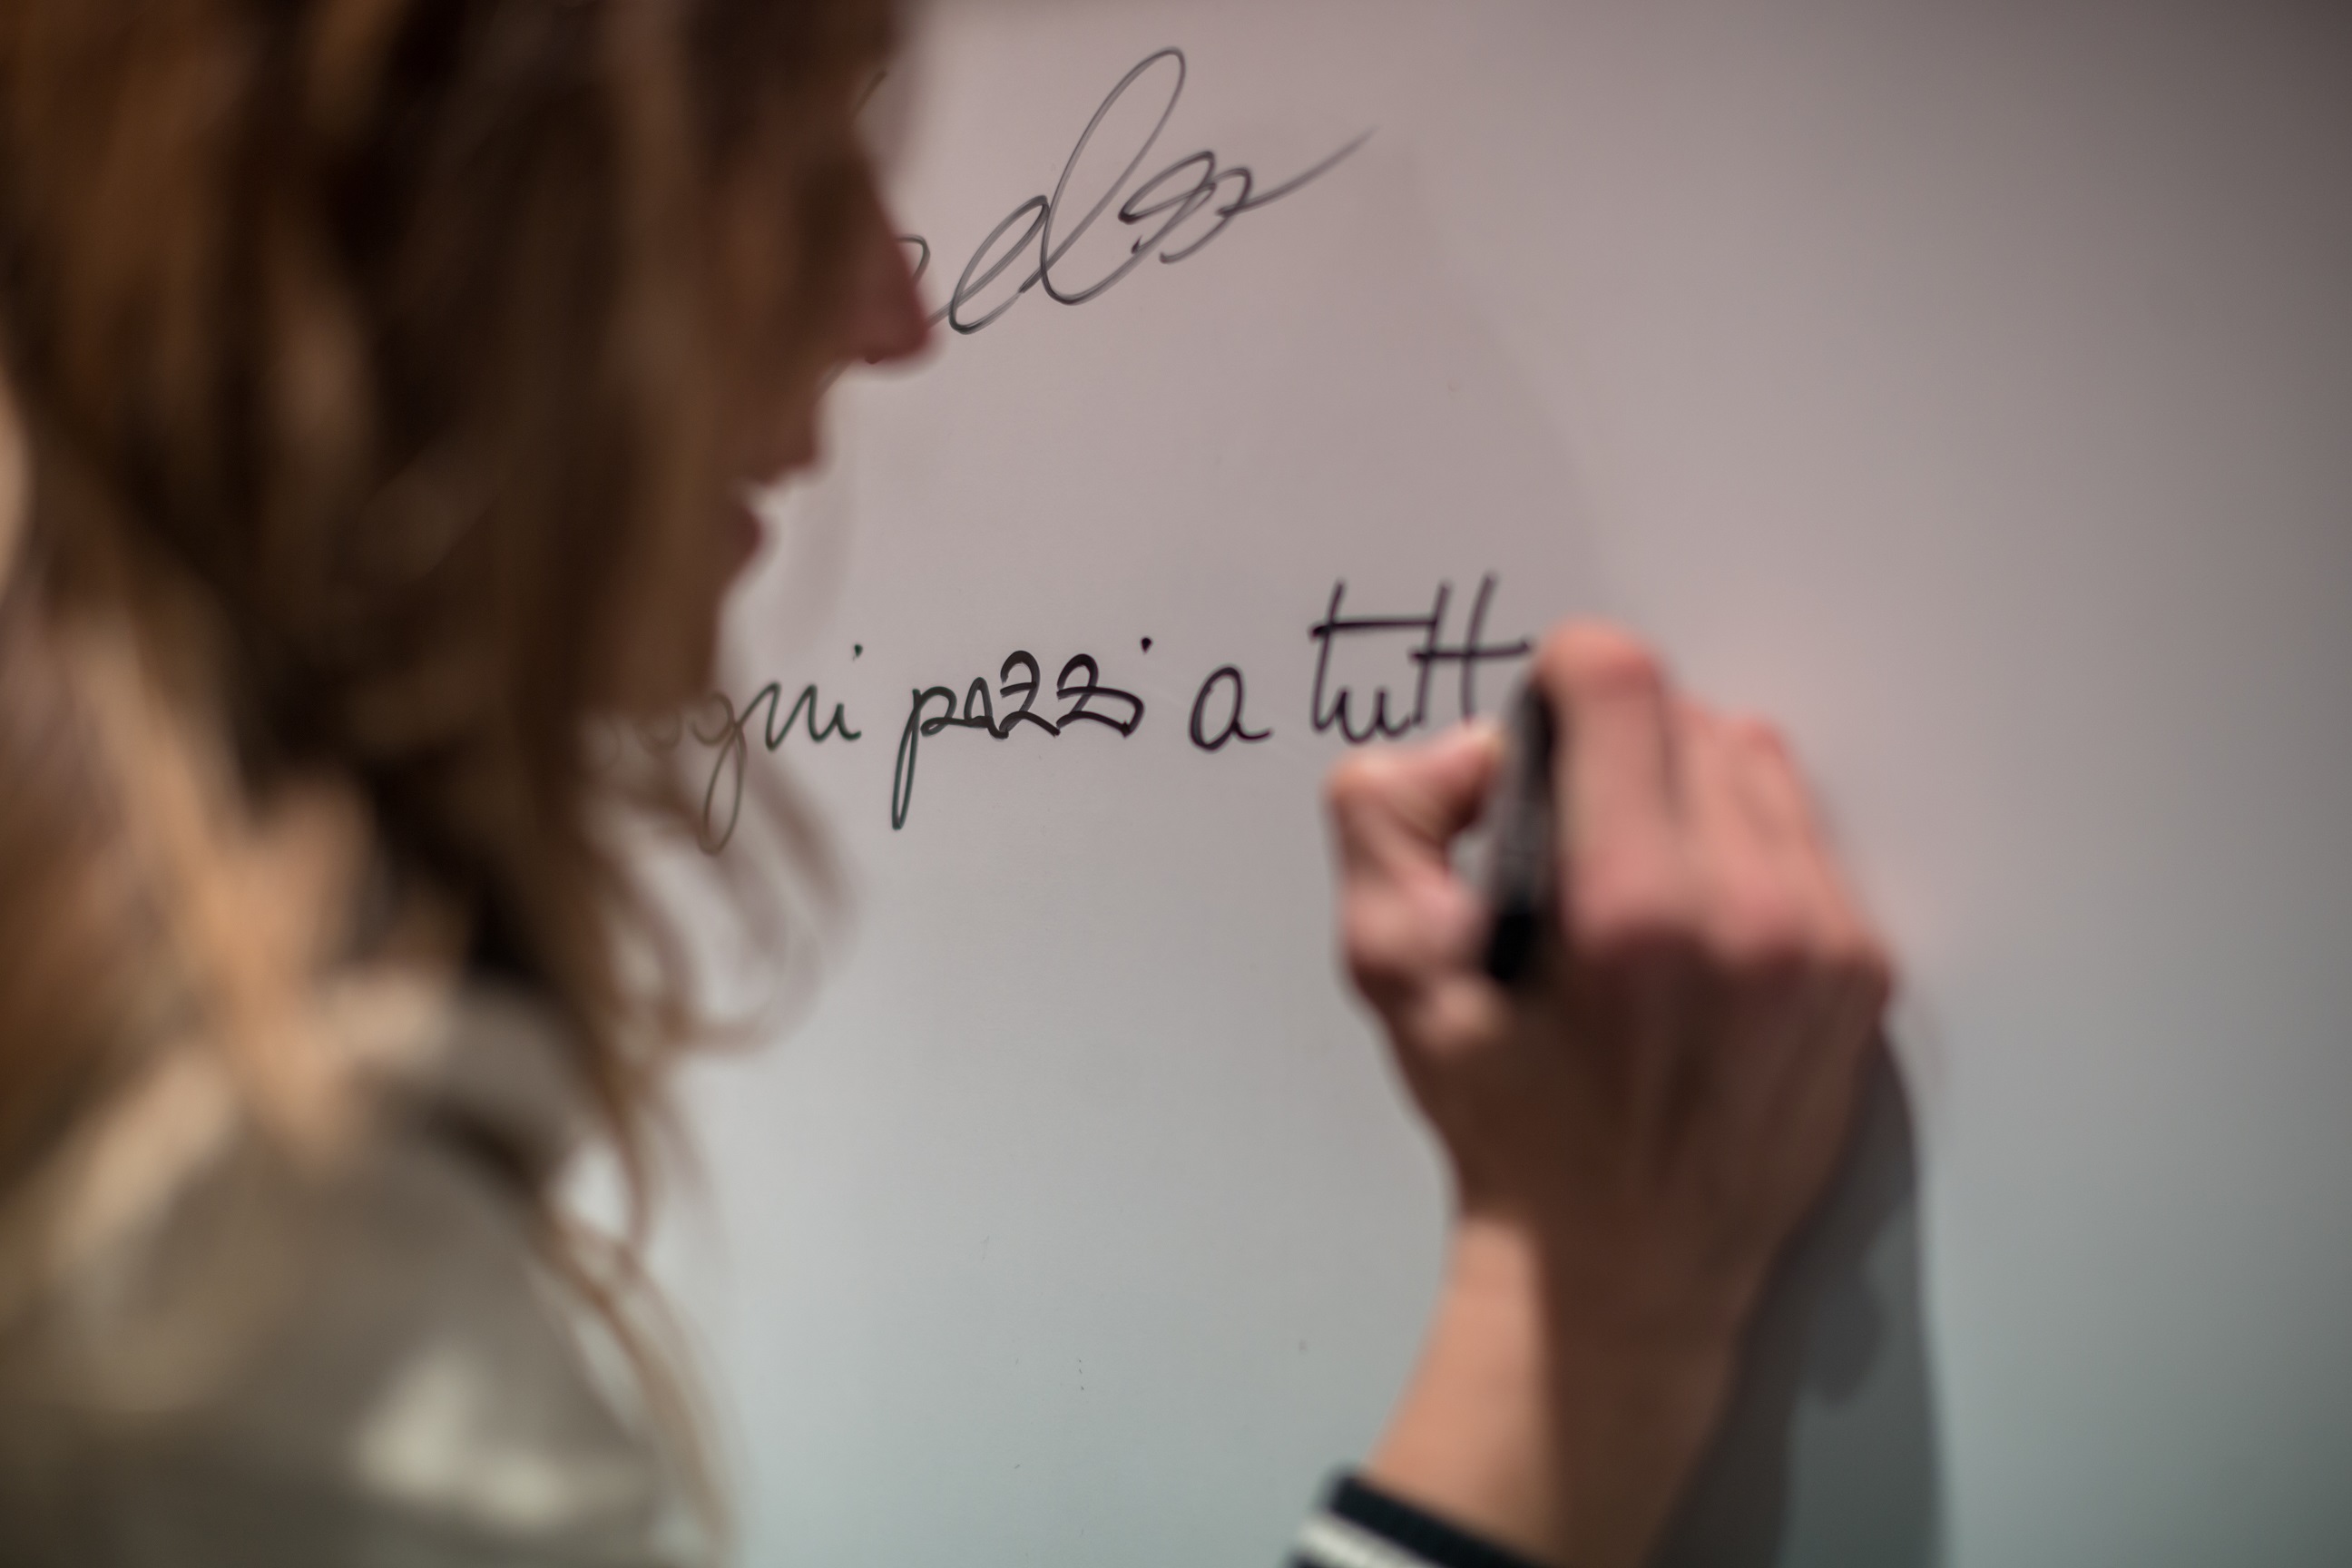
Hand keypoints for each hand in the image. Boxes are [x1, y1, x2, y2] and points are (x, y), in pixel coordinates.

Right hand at [1326, 624, 1892, 1567]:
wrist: (1621, 1273)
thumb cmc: (1504, 1124)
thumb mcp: (1388, 971)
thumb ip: (1385, 817)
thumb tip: (1477, 748)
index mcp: (1629, 907)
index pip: (1621, 678)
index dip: (1560, 681)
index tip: (1536, 737)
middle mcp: (1748, 912)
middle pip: (1689, 711)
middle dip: (1618, 746)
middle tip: (1572, 835)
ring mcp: (1822, 941)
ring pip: (1756, 762)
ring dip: (1688, 787)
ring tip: (1638, 878)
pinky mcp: (1863, 973)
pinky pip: (1805, 836)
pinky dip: (1744, 848)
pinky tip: (1696, 926)